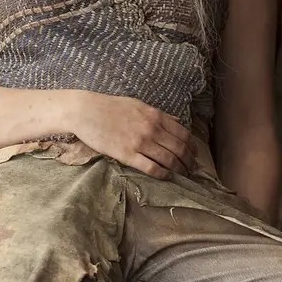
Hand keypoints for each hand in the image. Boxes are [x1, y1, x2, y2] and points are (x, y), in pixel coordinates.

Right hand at [67, 91, 198, 180]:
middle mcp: (152, 129)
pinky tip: (167, 177)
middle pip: (179, 149)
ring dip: (179, 169)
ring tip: (183, 175)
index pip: (183, 133)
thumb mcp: (138, 104)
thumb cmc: (110, 106)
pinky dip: (163, 174)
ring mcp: (140, 142)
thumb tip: (176, 120)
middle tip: (192, 168)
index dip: (192, 146)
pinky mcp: (128, 155)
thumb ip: (158, 114)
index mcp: (155, 115)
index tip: (195, 153)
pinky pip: (152, 168)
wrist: (86, 111)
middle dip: (189, 161)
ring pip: (169, 160)